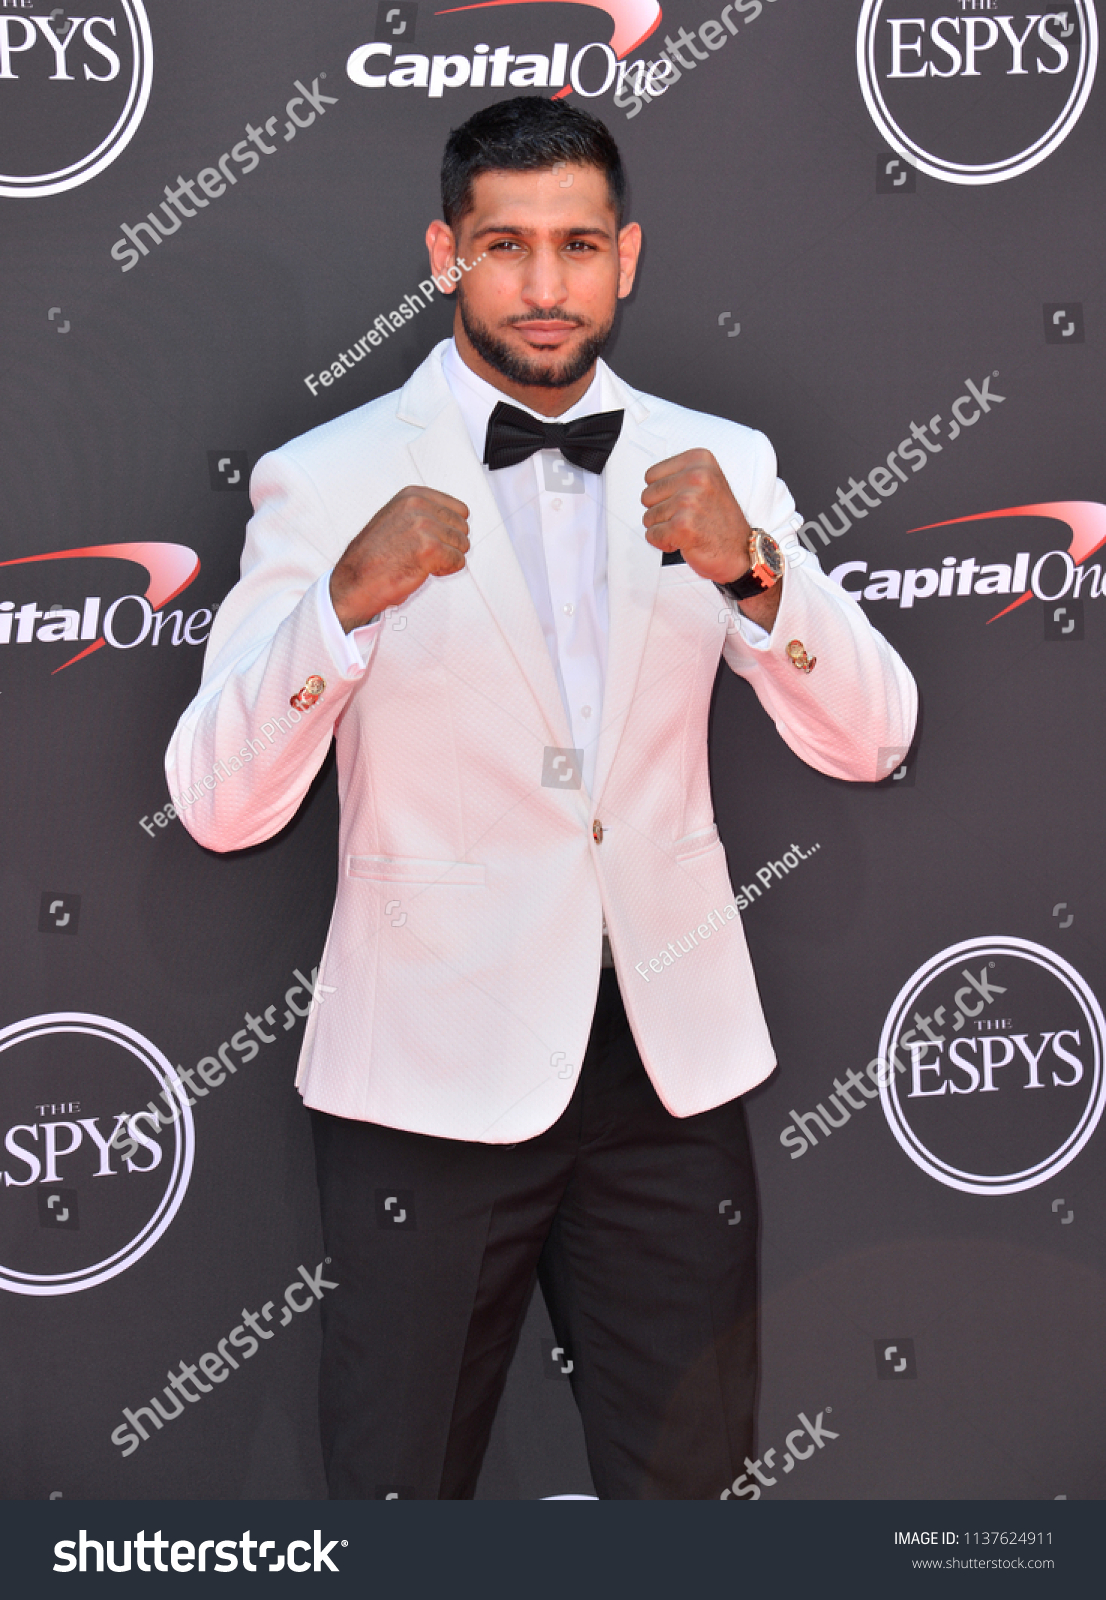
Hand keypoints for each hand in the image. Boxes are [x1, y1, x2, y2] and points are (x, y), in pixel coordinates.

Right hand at [329, 486, 469, 630]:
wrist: (355, 580)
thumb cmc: (373, 556)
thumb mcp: (395, 519)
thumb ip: (422, 513)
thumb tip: (452, 519)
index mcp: (411, 496)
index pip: (459, 510)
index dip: (449, 529)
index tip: (433, 539)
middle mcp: (418, 506)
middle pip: (462, 528)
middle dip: (449, 544)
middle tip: (425, 554)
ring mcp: (424, 526)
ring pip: (462, 545)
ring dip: (447, 558)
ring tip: (423, 562)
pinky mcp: (430, 549)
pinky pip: (458, 561)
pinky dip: (446, 570)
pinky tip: (425, 570)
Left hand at [642, 448, 782, 628]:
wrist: (742, 552)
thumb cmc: (720, 520)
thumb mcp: (706, 482)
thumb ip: (678, 475)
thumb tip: (648, 481)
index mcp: (700, 460)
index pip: (651, 475)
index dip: (663, 494)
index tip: (685, 502)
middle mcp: (696, 476)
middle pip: (647, 496)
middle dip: (661, 512)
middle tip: (687, 518)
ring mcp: (689, 501)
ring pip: (648, 517)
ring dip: (664, 528)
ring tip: (689, 528)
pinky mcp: (682, 526)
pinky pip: (652, 535)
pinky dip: (664, 543)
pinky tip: (685, 541)